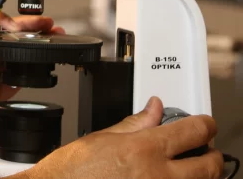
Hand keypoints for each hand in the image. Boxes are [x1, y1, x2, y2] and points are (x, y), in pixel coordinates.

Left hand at [0, 4, 64, 169]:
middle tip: (42, 24)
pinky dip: (28, 76)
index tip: (14, 26)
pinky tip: (37, 70)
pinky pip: (14, 83)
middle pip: (2, 36)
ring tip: (47, 40)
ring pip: (11, 56)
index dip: (0, 19)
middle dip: (23, 28)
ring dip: (29, 48)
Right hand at [26, 97, 222, 178]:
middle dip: (211, 154)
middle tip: (205, 148)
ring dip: (200, 175)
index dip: (204, 124)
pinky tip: (167, 178)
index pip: (193, 131)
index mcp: (144, 150)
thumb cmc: (71, 172)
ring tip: (189, 167)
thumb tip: (153, 109)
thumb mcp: (100, 138)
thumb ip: (134, 124)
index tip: (204, 123)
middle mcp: (158, 176)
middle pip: (209, 165)